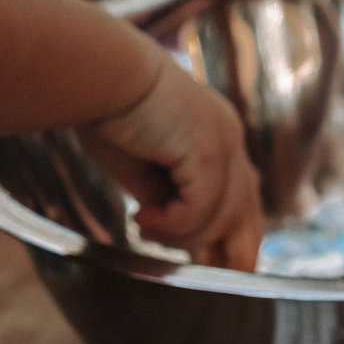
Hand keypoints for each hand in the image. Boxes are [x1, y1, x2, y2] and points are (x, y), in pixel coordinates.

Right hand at [80, 54, 262, 270]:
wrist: (95, 70)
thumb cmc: (105, 110)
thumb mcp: (142, 168)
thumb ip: (167, 199)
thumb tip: (175, 235)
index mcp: (216, 139)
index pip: (241, 199)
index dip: (234, 239)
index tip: (216, 265)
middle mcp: (229, 139)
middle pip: (248, 215)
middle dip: (235, 255)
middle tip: (207, 272)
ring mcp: (225, 143)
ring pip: (218, 217)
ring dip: (179, 234)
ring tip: (144, 226)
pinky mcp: (209, 149)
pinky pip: (200, 208)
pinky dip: (173, 223)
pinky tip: (144, 217)